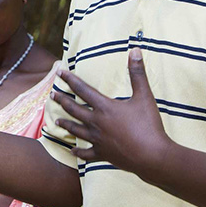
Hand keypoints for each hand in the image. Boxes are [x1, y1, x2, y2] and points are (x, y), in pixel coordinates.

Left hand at [50, 48, 171, 177]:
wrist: (152, 156)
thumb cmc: (149, 125)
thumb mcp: (144, 96)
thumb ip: (137, 73)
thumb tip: (135, 50)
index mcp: (104, 107)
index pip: (82, 90)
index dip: (70, 79)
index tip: (59, 72)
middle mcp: (97, 123)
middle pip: (74, 109)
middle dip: (62, 101)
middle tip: (53, 95)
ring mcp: (98, 140)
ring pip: (76, 130)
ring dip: (66, 124)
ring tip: (57, 120)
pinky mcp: (103, 155)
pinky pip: (86, 154)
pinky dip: (78, 152)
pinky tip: (72, 151)